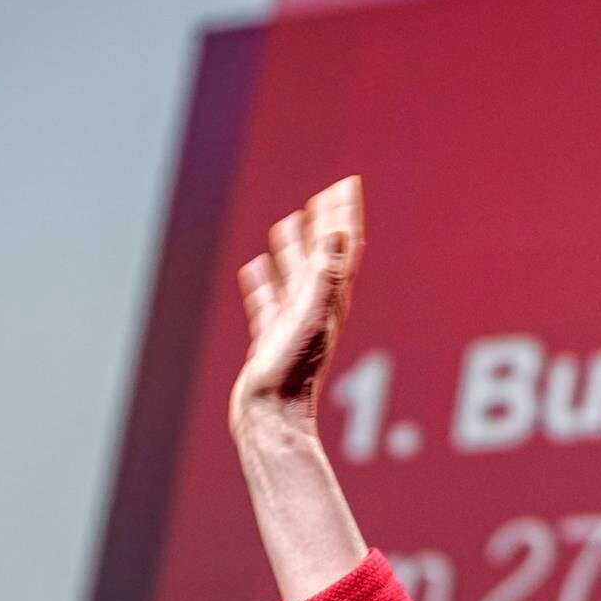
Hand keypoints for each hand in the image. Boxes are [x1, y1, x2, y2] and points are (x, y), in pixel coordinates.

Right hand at [229, 176, 364, 440]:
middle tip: (324, 195)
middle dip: (323, 224)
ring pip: (293, 276)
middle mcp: (315, 309)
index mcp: (329, 299)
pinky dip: (262, 282)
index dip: (344, 214)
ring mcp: (292, 324)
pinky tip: (254, 269)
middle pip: (321, 256)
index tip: (347, 183)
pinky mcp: (269, 339)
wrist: (271, 417)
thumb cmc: (293, 371)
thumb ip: (326, 272)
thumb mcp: (311, 314)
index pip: (341, 246)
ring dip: (292, 249)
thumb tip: (339, 230)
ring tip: (287, 223)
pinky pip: (266, 301)